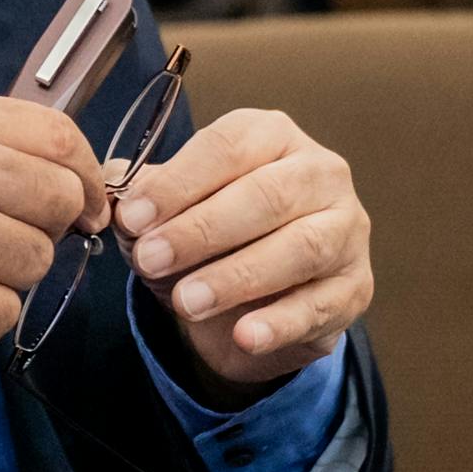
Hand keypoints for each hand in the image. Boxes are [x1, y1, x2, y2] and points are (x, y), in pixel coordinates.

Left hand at [118, 103, 374, 385]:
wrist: (255, 301)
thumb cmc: (212, 239)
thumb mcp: (171, 214)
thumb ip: (146, 202)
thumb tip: (117, 200)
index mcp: (272, 136)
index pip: (228, 147)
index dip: (178, 182)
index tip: (133, 217)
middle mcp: (320, 173)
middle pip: (267, 195)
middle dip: (202, 229)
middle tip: (151, 259)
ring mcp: (346, 230)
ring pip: (300, 248)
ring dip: (237, 276)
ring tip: (186, 301)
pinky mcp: (355, 287)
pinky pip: (321, 305)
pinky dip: (280, 323)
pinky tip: (244, 335)